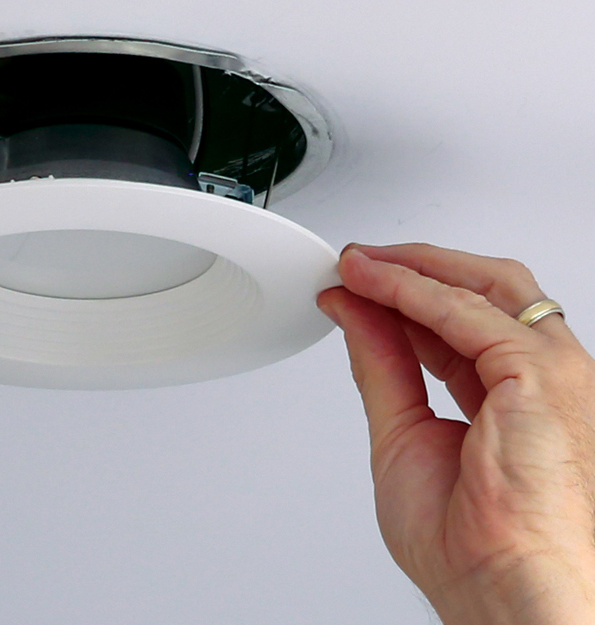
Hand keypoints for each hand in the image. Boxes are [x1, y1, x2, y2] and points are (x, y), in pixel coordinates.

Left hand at [318, 243, 594, 624]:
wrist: (499, 588)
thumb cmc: (469, 544)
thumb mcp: (401, 434)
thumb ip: (381, 367)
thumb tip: (355, 314)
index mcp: (511, 401)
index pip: (458, 326)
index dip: (404, 299)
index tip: (356, 288)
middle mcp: (538, 379)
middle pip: (482, 293)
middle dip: (414, 269)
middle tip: (356, 262)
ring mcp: (548, 371)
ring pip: (479, 288)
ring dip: (409, 269)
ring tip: (355, 264)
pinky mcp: (540, 372)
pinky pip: (465, 311)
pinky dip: (412, 290)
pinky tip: (374, 282)